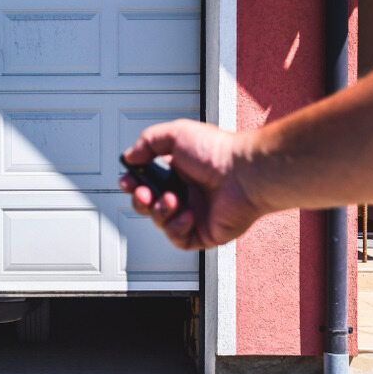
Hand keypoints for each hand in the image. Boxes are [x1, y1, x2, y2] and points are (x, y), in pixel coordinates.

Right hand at [119, 119, 264, 250]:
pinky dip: (176, 228)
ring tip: (172, 200)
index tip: (127, 180)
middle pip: (149, 204)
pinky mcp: (204, 233)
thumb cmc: (218, 153)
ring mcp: (195, 214)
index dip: (133, 183)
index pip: (147, 181)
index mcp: (179, 171)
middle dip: (140, 200)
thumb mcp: (176, 134)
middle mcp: (186, 193)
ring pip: (161, 222)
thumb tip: (130, 157)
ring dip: (160, 212)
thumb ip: (147, 141)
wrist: (244, 175)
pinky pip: (179, 239)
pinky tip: (188, 214)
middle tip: (144, 193)